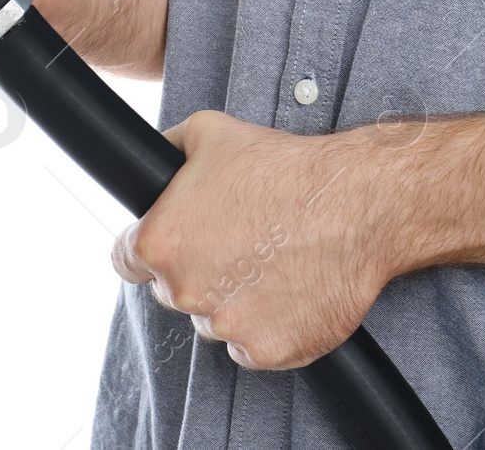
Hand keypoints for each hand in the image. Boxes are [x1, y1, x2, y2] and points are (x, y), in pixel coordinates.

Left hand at [111, 110, 393, 369]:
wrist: (357, 202)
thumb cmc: (283, 168)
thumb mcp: (205, 132)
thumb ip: (162, 154)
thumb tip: (145, 165)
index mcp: (158, 243)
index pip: (126, 261)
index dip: (153, 249)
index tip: (177, 244)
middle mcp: (184, 291)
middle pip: (172, 290)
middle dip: (196, 271)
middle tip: (237, 244)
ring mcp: (227, 326)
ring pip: (212, 320)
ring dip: (230, 301)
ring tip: (269, 263)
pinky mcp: (270, 351)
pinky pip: (251, 346)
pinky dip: (265, 326)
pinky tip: (287, 291)